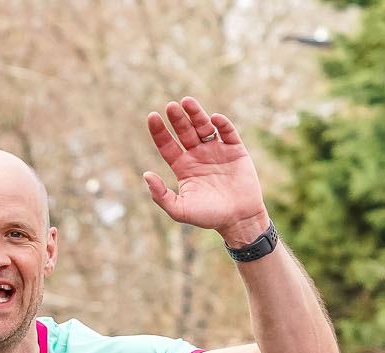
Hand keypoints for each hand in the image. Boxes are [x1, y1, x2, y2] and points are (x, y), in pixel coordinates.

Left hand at [143, 97, 269, 243]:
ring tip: (187, 101)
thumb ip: (161, 195)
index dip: (159, 131)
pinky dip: (222, 124)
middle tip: (170, 106)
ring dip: (196, 114)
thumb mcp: (180, 210)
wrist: (238, 219)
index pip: (167, 145)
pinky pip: (228, 133)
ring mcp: (217, 151)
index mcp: (183, 166)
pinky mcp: (236, 150)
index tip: (152, 116)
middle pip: (185, 131)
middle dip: (178, 119)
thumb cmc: (208, 217)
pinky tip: (214, 118)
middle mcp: (198, 155)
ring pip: (204, 127)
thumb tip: (146, 174)